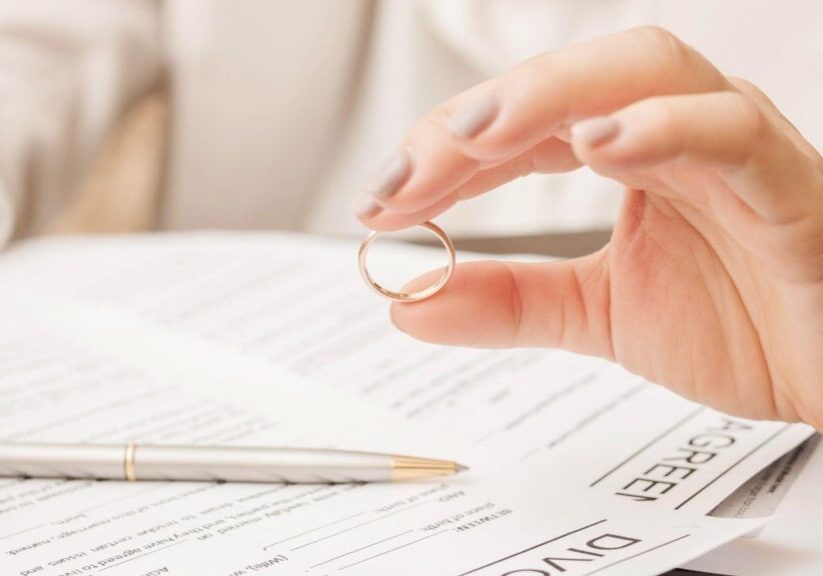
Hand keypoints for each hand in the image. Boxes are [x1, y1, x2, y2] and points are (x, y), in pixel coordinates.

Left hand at [354, 27, 822, 428]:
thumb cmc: (742, 325)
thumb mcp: (596, 314)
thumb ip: (510, 302)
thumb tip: (412, 301)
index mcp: (627, 151)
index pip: (518, 128)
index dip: (441, 158)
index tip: (380, 203)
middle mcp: (673, 131)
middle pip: (563, 83)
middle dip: (473, 121)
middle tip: (403, 178)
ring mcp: (730, 144)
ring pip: (643, 71)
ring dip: (549, 97)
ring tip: (476, 138)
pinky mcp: (785, 183)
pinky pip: (731, 132)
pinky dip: (666, 128)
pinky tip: (602, 145)